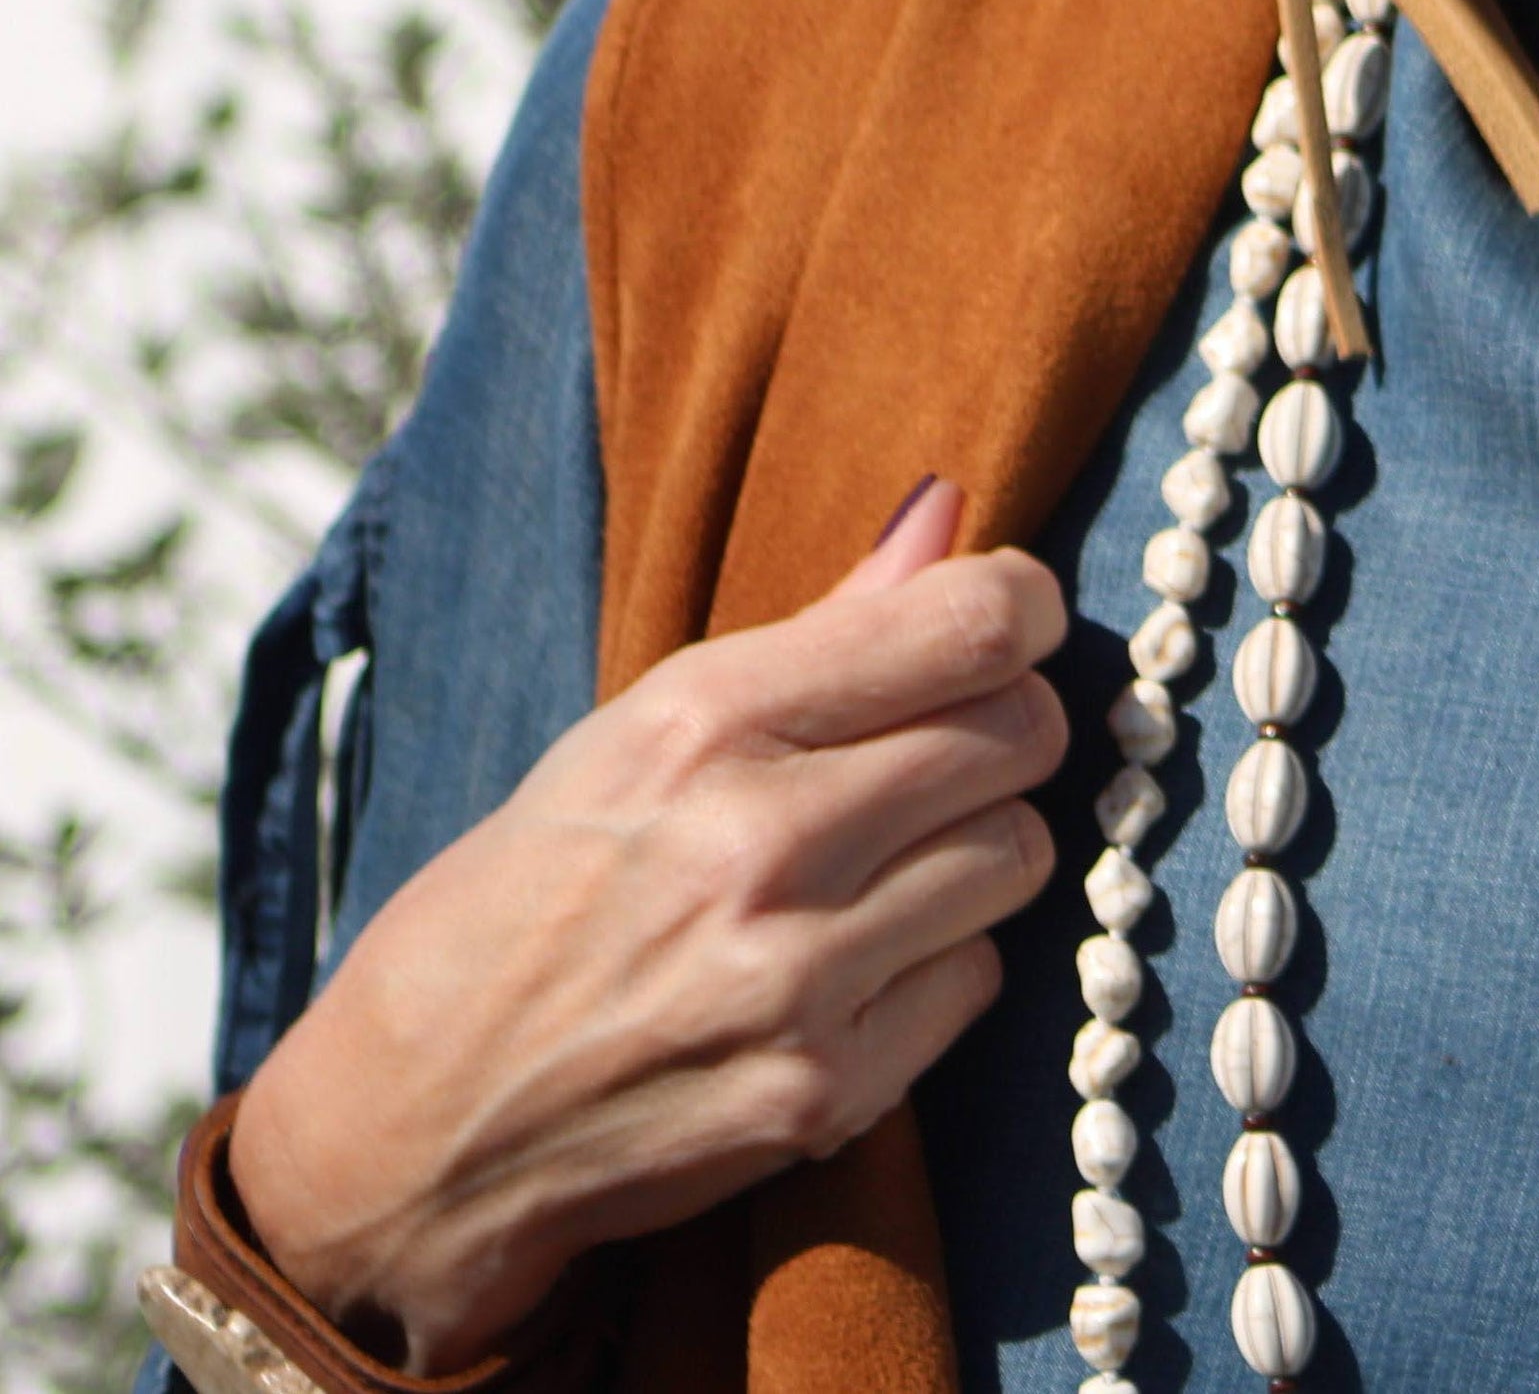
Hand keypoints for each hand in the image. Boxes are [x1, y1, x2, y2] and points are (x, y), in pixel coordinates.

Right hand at [230, 480, 1066, 1369]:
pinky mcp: (823, 1092)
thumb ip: (821, 629)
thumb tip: (949, 513)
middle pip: (1021, 732)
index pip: (972, 623)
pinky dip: (938, 967)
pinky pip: (977, 978)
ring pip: (1020, 853)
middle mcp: (761, 840)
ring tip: (884, 865)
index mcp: (705, 722)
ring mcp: (798, 976)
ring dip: (976, 850)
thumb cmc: (527, 901)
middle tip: (942, 752)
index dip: (1020, 610)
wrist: (404, 1138)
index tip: (1008, 625)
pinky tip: (852, 968)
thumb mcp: (639, 732)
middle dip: (1002, 728)